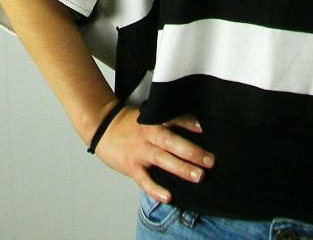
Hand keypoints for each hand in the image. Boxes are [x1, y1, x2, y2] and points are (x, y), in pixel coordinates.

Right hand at [91, 106, 214, 203]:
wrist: (103, 128)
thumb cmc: (131, 123)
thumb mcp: (149, 115)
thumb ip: (167, 120)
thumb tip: (195, 125)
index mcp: (154, 120)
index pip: (173, 119)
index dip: (188, 122)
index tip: (203, 128)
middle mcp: (148, 135)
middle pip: (171, 142)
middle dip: (191, 152)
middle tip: (210, 161)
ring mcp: (139, 152)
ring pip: (162, 160)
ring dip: (181, 168)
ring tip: (198, 176)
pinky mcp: (131, 167)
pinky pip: (144, 180)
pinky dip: (156, 189)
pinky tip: (168, 196)